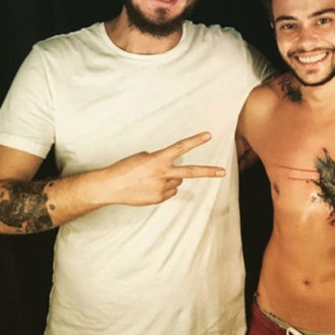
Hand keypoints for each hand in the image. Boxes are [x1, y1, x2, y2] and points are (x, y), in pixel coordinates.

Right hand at [102, 132, 224, 205]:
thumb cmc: (125, 168)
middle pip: (190, 172)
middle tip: (223, 172)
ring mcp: (162, 187)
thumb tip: (170, 167)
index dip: (195, 141)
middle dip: (208, 172)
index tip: (208, 136)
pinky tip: (149, 187)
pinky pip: (169, 192)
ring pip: (177, 182)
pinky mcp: (159, 198)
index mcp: (158, 159)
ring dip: (170, 179)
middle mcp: (163, 173)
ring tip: (152, 179)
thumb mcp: (143, 157)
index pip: (181, 147)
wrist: (111, 186)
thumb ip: (159, 160)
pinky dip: (163, 189)